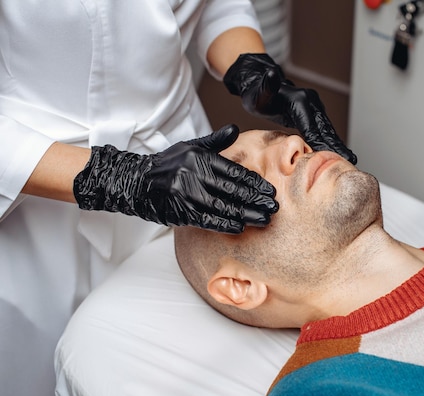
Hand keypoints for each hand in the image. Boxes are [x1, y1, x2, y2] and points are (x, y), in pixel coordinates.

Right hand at [73, 125, 277, 233]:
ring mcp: (186, 194)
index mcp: (199, 158)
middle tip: (274, 207)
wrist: (136, 181)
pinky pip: (206, 220)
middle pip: (232, 190)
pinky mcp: (179, 211)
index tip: (270, 191)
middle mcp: (193, 175)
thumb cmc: (168, 164)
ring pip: (222, 207)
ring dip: (246, 215)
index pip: (233, 172)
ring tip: (264, 219)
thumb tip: (235, 128)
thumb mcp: (189, 146)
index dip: (254, 183)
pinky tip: (240, 227)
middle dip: (255, 200)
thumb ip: (215, 141)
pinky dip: (224, 224)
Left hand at [223, 53, 356, 164]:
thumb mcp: (259, 91)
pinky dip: (330, 141)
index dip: (320, 143)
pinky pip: (323, 130)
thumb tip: (271, 73)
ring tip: (349, 158)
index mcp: (300, 100)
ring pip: (327, 129)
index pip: (312, 127)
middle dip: (335, 146)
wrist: (260, 85)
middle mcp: (311, 102)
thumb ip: (267, 85)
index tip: (329, 156)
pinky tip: (337, 151)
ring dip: (337, 145)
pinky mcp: (313, 113)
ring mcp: (314, 107)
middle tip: (348, 160)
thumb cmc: (257, 93)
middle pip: (324, 128)